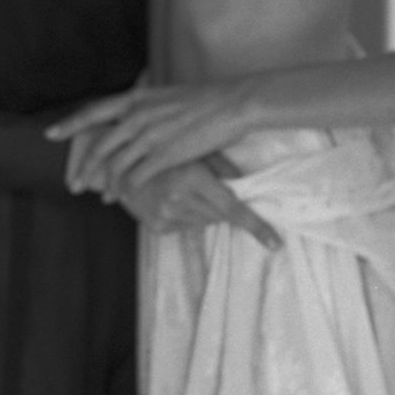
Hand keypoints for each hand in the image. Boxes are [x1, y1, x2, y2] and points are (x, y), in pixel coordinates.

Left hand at [48, 81, 255, 200]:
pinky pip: (137, 177)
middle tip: (73, 184)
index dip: (70, 124)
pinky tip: (127, 198)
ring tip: (103, 198)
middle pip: (100, 146)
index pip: (93, 111)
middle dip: (84, 168)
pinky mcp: (166, 155)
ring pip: (117, 165)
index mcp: (136, 99)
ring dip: (107, 185)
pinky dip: (128, 190)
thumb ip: (146, 106)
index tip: (50, 134)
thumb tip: (134, 112)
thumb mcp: (166, 96)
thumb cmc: (206, 100)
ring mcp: (150, 136)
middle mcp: (137, 116)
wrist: (234, 104)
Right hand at [120, 155, 280, 248]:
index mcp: (191, 177)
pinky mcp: (157, 227)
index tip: (276, 244)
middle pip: (220, 215)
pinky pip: (187, 227)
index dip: (256, 226)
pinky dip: (188, 215)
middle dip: (221, 203)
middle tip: (207, 186)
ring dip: (204, 209)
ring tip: (185, 190)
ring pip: (205, 222)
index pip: (232, 208)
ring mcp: (166, 215)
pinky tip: (173, 200)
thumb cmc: (164, 150)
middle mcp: (178, 199)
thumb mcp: (197, 150)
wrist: (118, 164)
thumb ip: (226, 169)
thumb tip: (252, 185)